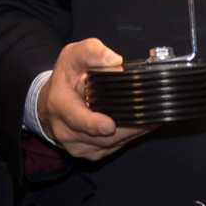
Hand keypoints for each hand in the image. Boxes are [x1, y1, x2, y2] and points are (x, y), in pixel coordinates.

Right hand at [37, 39, 153, 160]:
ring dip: (132, 133)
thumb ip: (93, 52)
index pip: (77, 118)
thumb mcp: (74, 55)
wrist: (52, 102)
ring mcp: (77, 145)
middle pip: (101, 137)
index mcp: (60, 104)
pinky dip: (128, 138)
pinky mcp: (89, 153)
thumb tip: (115, 61)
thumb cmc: (66, 77)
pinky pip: (112, 149)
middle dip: (128, 128)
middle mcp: (66, 130)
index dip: (94, 124)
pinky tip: (142, 126)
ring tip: (153, 119)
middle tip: (151, 117)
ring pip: (110, 145)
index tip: (110, 125)